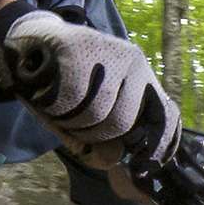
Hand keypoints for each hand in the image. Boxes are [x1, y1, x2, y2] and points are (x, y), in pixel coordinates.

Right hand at [0, 7, 179, 164]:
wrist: (36, 38)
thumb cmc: (68, 81)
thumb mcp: (97, 105)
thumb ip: (111, 132)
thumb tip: (115, 159)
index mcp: (143, 76)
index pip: (167, 115)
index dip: (160, 146)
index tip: (143, 167)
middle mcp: (134, 61)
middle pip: (122, 122)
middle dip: (94, 136)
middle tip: (75, 128)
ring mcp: (109, 52)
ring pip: (96, 114)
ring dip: (71, 123)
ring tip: (61, 107)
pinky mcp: (80, 49)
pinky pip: (71, 100)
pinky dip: (56, 108)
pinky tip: (49, 96)